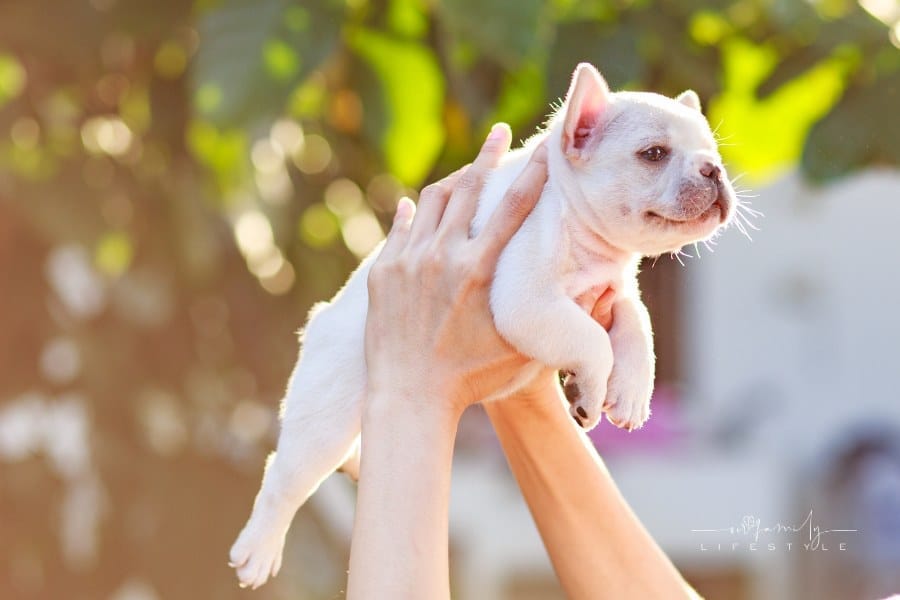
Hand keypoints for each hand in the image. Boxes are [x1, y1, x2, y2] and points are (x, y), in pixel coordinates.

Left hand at [364, 124, 549, 417]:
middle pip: (469, 188)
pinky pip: (400, 228)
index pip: (515, 205)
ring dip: (453, 179)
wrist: (408, 396)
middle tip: (500, 133)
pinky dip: (413, 212)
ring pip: (432, 202)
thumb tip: (599, 286)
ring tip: (466, 167)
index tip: (544, 144)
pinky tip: (416, 204)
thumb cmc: (472, 378)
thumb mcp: (524, 347)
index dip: (534, 169)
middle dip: (489, 155)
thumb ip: (558, 315)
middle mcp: (442, 255)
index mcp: (480, 268)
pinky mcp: (382, 272)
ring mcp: (407, 261)